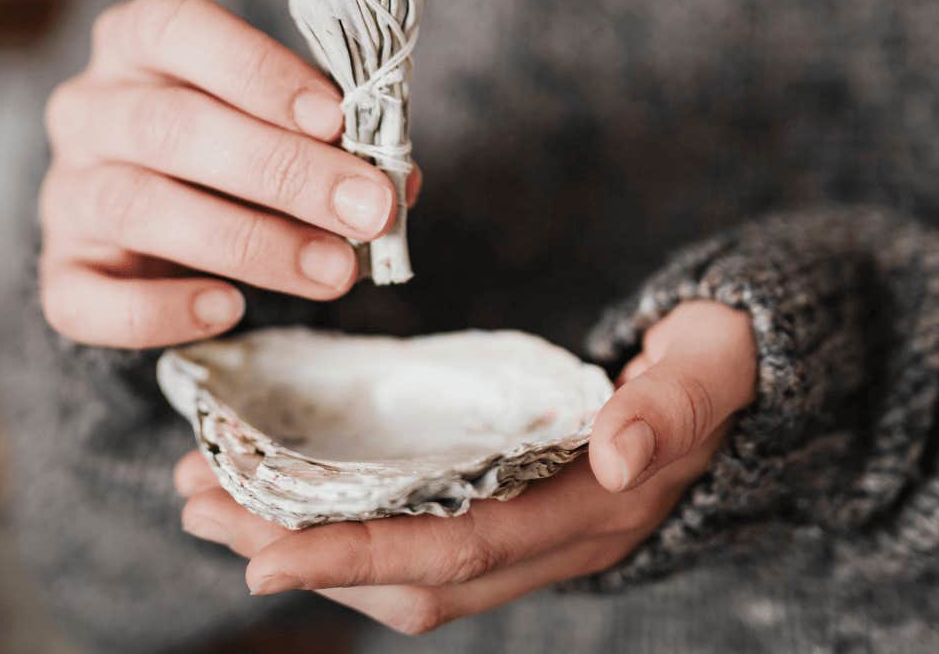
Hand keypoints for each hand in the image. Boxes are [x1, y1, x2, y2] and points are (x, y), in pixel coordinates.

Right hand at [40, 0, 416, 348]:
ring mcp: (66, 192)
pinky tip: (227, 309)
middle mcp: (87, 110)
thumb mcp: (275, 121)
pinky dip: (160, 310)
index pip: (176, 29)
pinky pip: (87, 299)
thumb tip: (396, 180)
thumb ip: (327, 137)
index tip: (335, 118)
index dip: (257, 70)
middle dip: (282, 169)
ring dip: (249, 242)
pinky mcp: (60, 272)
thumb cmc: (231, 151)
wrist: (158, 229)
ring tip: (332, 270)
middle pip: (171, 126)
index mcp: (134, 44)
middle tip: (365, 208)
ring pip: (139, 207)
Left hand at [176, 301, 755, 634]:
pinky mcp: (502, 510)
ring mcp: (526, 535)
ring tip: (205, 502)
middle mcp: (551, 544)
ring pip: (398, 569)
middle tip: (197, 507)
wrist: (742, 381)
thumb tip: (618, 450)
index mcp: (591, 514)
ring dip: (301, 544)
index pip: (457, 551)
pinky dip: (335, 527)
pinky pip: (409, 538)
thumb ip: (669, 404)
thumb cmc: (719, 362)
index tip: (261, 553)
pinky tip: (274, 494)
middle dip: (300, 554)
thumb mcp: (707, 368)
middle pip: (407, 576)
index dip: (358, 558)